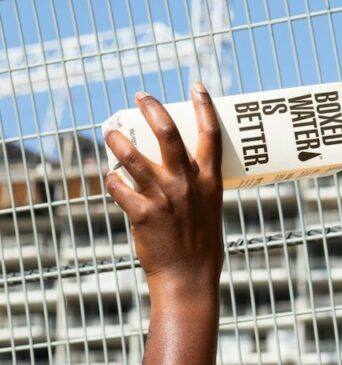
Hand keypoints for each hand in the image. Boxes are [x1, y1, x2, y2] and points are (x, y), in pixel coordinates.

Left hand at [104, 82, 223, 293]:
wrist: (188, 279)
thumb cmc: (201, 249)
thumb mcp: (209, 212)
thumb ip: (196, 189)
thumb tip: (179, 171)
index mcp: (209, 183)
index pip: (211, 134)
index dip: (204, 105)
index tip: (197, 85)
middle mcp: (187, 185)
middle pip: (168, 132)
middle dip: (152, 108)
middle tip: (140, 96)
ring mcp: (164, 197)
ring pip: (132, 155)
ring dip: (116, 140)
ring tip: (108, 132)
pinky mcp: (142, 213)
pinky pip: (118, 186)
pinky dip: (111, 180)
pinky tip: (111, 180)